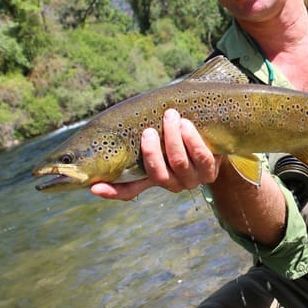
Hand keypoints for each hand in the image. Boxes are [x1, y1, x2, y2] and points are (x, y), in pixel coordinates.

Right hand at [90, 108, 220, 200]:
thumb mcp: (158, 136)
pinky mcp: (209, 173)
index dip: (111, 191)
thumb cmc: (179, 134)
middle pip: (157, 174)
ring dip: (173, 138)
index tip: (93, 187)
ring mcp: (191, 180)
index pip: (127, 190)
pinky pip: (201, 157)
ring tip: (171, 116)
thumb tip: (112, 125)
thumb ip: (140, 138)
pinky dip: (192, 139)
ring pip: (178, 162)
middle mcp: (170, 184)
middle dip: (152, 151)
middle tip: (148, 130)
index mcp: (152, 178)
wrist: (213, 137)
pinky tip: (186, 124)